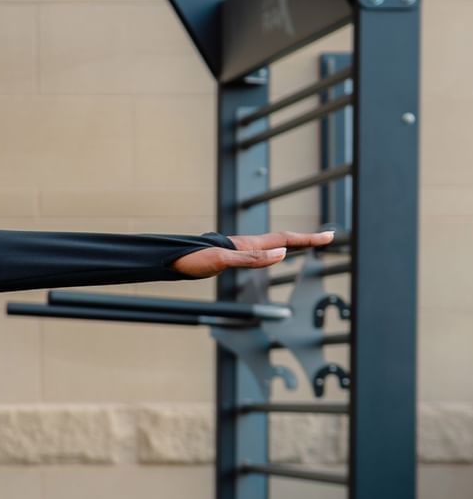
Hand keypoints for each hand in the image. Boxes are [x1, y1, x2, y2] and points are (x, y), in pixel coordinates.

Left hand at [170, 229, 335, 278]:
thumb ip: (251, 259)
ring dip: (293, 244)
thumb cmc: (192, 260)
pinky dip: (275, 252)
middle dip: (307, 239)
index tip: (330, 236)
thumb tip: (282, 255)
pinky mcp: (231, 255)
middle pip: (283, 239)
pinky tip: (274, 255)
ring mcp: (239, 249)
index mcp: (249, 245)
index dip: (308, 239)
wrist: (168, 259)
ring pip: (272, 245)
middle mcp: (247, 245)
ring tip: (308, 244)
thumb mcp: (222, 261)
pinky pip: (260, 252)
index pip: (286, 240)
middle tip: (328, 238)